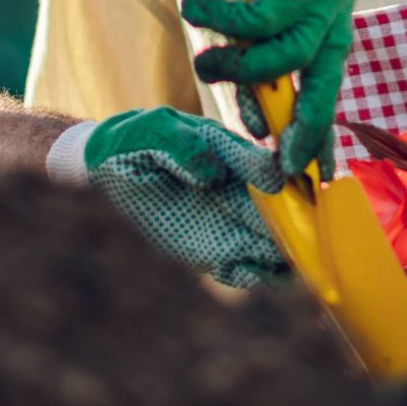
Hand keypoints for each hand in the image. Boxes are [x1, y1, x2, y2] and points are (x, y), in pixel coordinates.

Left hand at [63, 108, 289, 289]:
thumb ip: (184, 144)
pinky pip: (250, 271)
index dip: (281, 176)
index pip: (268, 166)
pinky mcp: (216, 254)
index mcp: (232, 154)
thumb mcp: (154, 129)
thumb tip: (216, 174)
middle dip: (300, 223)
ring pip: (277, 243)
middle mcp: (241, 190)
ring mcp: (232, 223)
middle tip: (303, 234)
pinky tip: (249, 272)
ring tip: (285, 262)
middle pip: (284, 210)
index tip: (279, 186)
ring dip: (289, 254)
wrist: (103, 172)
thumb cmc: (132, 140)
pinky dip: (260, 276)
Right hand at [158, 0, 359, 178]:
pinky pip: (259, 17)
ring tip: (206, 62)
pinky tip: (196, 7)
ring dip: (237, 64)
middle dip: (297, 118)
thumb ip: (259, 65)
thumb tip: (262, 127)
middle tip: (271, 148)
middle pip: (321, 71)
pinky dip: (221, 20)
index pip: (331, 77)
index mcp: (332, 9)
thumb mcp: (247, 21)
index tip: (315, 172)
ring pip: (287, 49)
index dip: (322, 127)